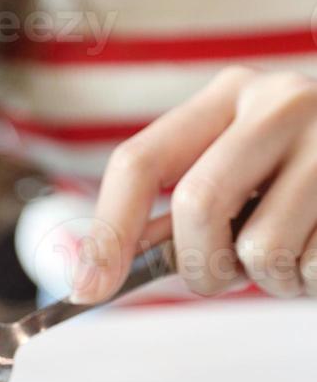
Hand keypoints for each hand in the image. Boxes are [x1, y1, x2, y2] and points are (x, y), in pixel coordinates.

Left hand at [72, 66, 316, 301]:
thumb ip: (183, 212)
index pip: (141, 160)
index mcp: (230, 94)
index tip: (88, 287)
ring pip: (261, 250)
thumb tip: (100, 265)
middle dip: (202, 265)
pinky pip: (312, 268)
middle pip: (198, 206)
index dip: (108, 231)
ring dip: (270, 278)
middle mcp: (280, 102)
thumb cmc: (307, 177)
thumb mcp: (242, 170)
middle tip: (226, 273)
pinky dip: (310, 281)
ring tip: (297, 251)